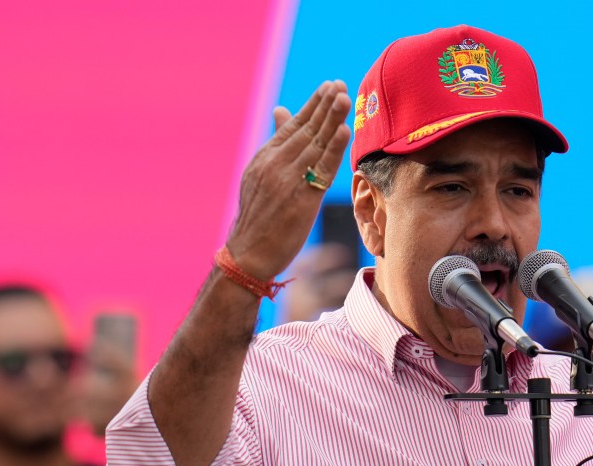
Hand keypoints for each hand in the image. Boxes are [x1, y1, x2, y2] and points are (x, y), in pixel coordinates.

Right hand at [227, 80, 351, 278]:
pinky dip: (333, 149)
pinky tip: (343, 131)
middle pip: (306, 130)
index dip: (312, 105)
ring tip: (344, 96)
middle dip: (324, 105)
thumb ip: (275, 143)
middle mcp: (275, 165)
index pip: (293, 125)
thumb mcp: (260, 174)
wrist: (248, 253)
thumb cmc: (259, 216)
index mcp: (265, 157)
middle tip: (340, 84)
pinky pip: (321, 170)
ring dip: (330, 119)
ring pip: (314, 145)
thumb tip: (280, 109)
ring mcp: (287, 181)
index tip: (328, 86)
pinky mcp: (301, 200)